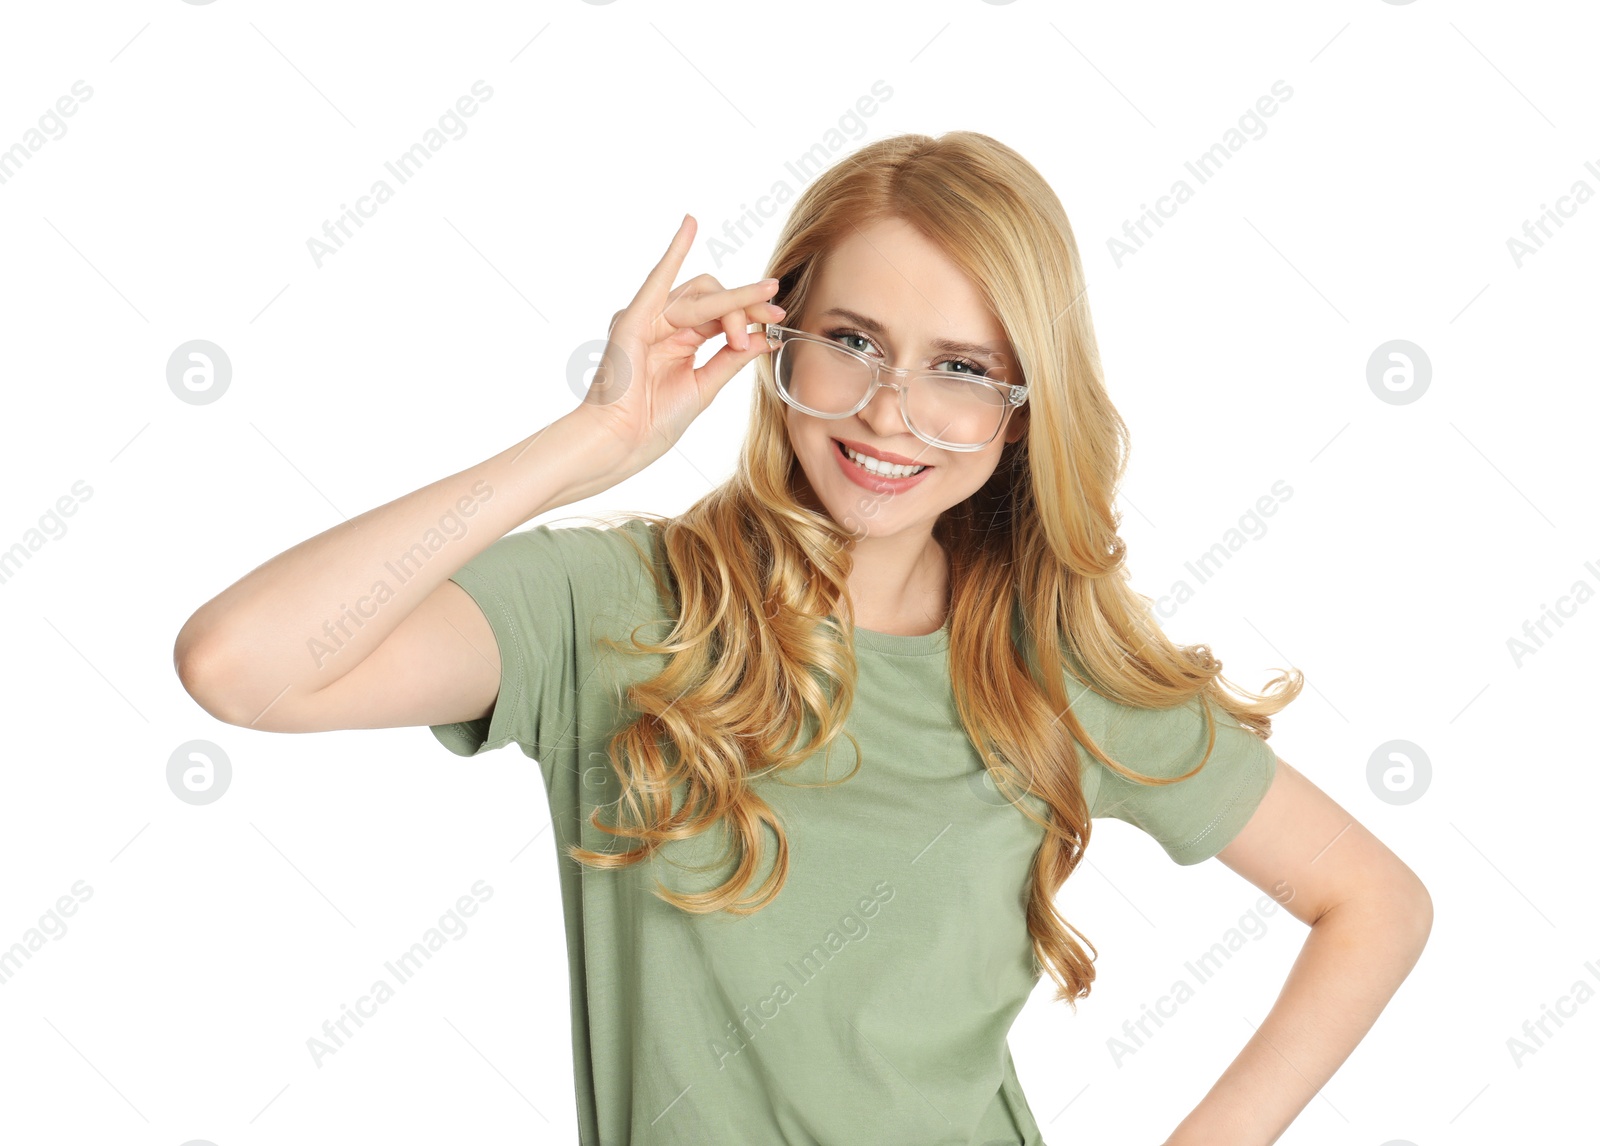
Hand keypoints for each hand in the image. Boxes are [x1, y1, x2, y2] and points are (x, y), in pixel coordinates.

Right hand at [570, 213, 783, 478]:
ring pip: (699, 294)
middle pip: (714, 297)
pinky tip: (690, 224)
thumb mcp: (704, 387)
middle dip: (748, 303)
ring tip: (753, 322)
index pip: (722, 313)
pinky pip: (657, 279)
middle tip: (775, 311)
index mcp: (681, 342)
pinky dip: (674, 251)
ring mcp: (648, 320)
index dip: (752, 313)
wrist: (619, 444)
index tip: (779, 321)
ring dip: (733, 303)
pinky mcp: (634, 320)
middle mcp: (664, 326)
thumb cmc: (652, 424)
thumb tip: (768, 337)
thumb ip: (732, 358)